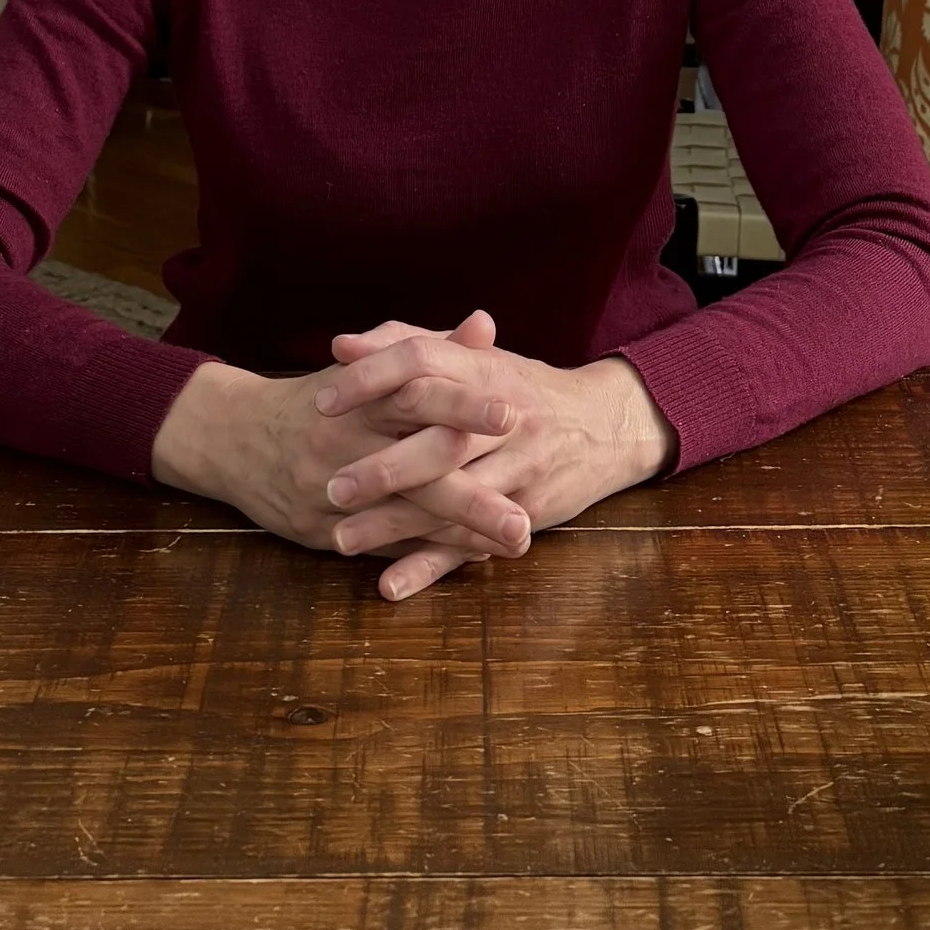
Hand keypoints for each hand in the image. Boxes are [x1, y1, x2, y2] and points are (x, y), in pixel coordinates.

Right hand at [150, 308, 530, 578]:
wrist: (234, 438)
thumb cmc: (319, 399)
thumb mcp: (367, 367)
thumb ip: (429, 349)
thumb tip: (486, 325)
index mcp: (359, 398)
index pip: (416, 395)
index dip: (464, 404)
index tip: (514, 413)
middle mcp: (343, 446)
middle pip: (415, 470)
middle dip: (473, 496)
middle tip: (525, 514)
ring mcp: (329, 494)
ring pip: (402, 518)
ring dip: (461, 533)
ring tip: (516, 540)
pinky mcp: (320, 532)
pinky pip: (381, 545)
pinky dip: (428, 551)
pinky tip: (474, 554)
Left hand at [313, 315, 674, 599]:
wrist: (605, 426)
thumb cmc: (520, 389)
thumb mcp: (475, 360)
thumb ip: (409, 346)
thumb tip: (340, 346)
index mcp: (486, 371)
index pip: (424, 362)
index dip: (373, 379)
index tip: (323, 400)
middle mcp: (506, 419)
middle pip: (442, 440)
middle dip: (386, 467)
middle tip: (331, 487)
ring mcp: (520, 470)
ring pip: (453, 501)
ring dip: (397, 526)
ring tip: (341, 539)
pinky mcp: (526, 514)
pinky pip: (473, 544)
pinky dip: (431, 566)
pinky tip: (390, 584)